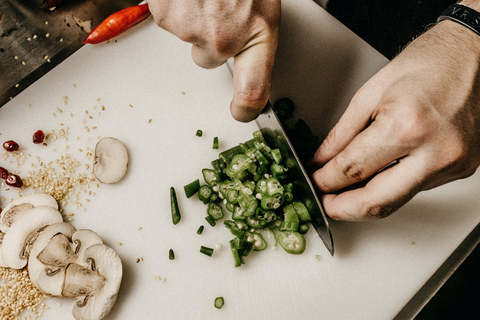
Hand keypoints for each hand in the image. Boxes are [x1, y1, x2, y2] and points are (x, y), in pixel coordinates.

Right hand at [148, 0, 280, 121]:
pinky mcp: (165, 15)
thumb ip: (252, 34)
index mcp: (256, 33)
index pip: (254, 90)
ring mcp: (191, 28)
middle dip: (210, 38)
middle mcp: (222, 39)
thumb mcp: (261, 3)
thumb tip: (246, 57)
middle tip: (219, 9)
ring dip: (194, 17)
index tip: (242, 111)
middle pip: (208, 59)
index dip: (247, 107)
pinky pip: (169, 19)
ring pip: (187, 36)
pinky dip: (176, 5)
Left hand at [309, 20, 479, 220]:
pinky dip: (390, 187)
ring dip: (365, 201)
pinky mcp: (461, 169)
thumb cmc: (429, 62)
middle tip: (325, 202)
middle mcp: (435, 151)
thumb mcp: (371, 92)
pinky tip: (376, 178)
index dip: (325, 181)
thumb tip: (322, 160)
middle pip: (377, 202)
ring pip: (397, 201)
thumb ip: (342, 133)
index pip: (352, 169)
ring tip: (344, 192)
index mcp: (407, 125)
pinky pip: (415, 189)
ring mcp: (452, 164)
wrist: (476, 54)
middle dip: (342, 209)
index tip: (315, 181)